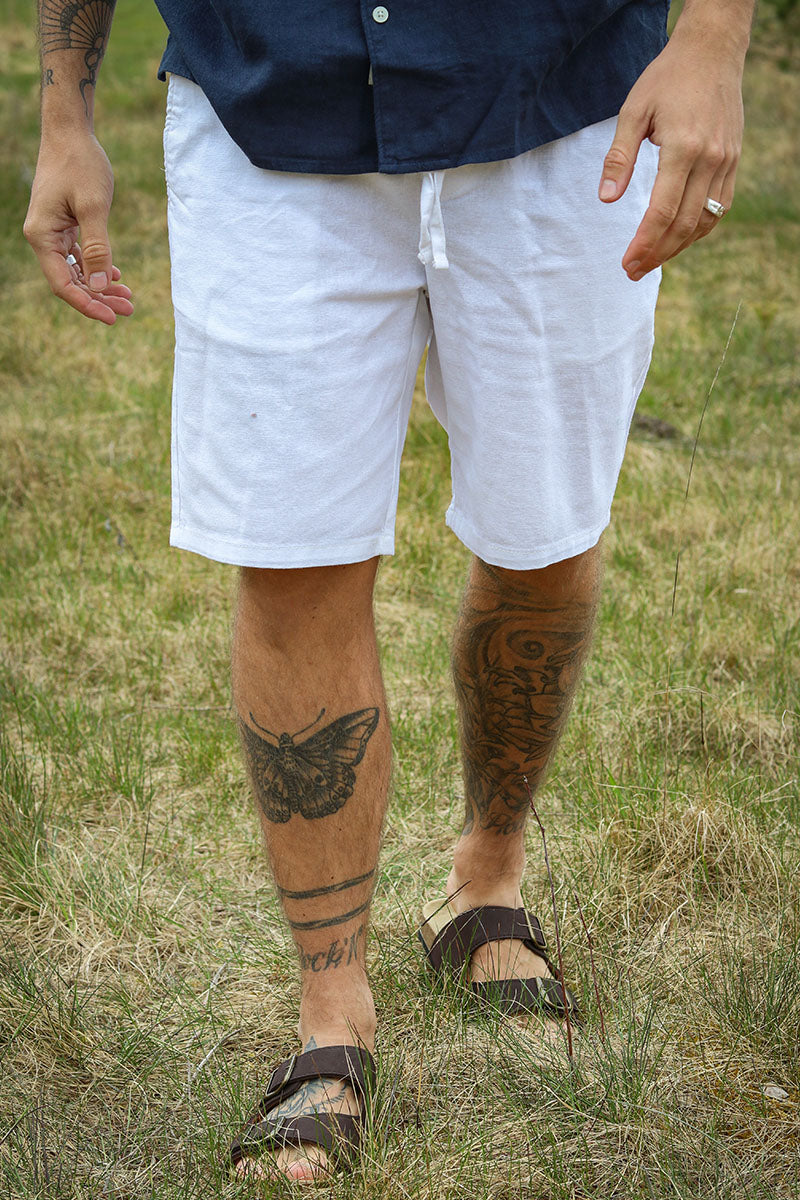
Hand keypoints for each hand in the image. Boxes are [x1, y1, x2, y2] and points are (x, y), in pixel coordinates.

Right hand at [23, 132, 133, 324]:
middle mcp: (43, 238)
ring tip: (128, 296)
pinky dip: (96, 267)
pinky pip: (79, 256)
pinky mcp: (63, 225)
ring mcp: (53, 232)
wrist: (71, 132)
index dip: (87, 305)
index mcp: (43, 236)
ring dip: (100, 285)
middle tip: (129, 309)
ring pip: (77, 271)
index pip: (63, 284)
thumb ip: (97, 247)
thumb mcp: (93, 207)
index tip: (113, 318)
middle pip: (71, 282)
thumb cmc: (80, 164)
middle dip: (99, 298)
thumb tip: (99, 286)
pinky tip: (115, 276)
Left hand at [598, 27, 744, 280]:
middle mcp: (710, 159)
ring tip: (651, 261)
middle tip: (633, 271)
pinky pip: (718, 207)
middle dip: (657, 253)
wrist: (712, 52)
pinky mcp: (733, 162)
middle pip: (683, 224)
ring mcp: (726, 162)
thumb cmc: (667, 79)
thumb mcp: (633, 111)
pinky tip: (678, 238)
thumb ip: (619, 158)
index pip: (662, 211)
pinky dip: (698, 229)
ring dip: (677, 247)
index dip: (644, 243)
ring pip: (704, 221)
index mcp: (683, 148)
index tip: (626, 262)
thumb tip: (606, 199)